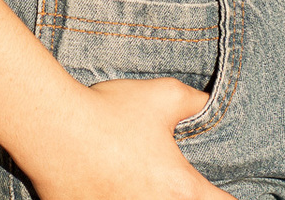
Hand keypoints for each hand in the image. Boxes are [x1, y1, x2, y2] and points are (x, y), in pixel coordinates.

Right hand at [30, 77, 232, 199]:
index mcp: (181, 189)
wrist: (54, 130)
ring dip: (151, 196)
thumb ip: (195, 102)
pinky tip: (112, 183)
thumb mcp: (163, 96)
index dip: (229, 198)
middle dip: (185, 196)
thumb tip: (208, 103)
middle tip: (174, 180)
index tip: (225, 190)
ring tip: (140, 179)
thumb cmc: (111, 113)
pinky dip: (119, 199)